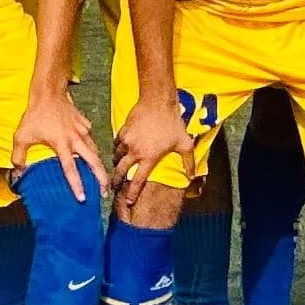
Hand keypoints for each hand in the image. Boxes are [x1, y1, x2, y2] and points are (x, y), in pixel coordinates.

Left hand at [13, 88, 107, 203]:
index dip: (77, 185)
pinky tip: (90, 154)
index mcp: (61, 144)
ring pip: (95, 151)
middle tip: (104, 192)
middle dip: (101, 178)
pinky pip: (91, 139)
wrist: (48, 93)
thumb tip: (18, 172)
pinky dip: (92, 148)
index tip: (83, 198)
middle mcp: (75, 139)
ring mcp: (82, 130)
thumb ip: (18, 157)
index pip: (71, 170)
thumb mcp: (21, 136)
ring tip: (101, 177)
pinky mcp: (85, 124)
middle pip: (93, 162)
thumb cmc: (34, 115)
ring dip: (98, 165)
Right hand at [112, 93, 193, 208]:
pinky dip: (117, 149)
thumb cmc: (172, 123)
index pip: (137, 181)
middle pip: (120, 171)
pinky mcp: (123, 131)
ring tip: (117, 168)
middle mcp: (135, 151)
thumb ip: (188, 162)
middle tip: (113, 187)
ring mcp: (127, 141)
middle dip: (116, 181)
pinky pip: (116, 144)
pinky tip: (120, 150)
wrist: (158, 102)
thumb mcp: (185, 144)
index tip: (128, 202)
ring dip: (117, 164)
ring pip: (117, 157)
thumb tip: (191, 176)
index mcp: (149, 158)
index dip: (132, 194)